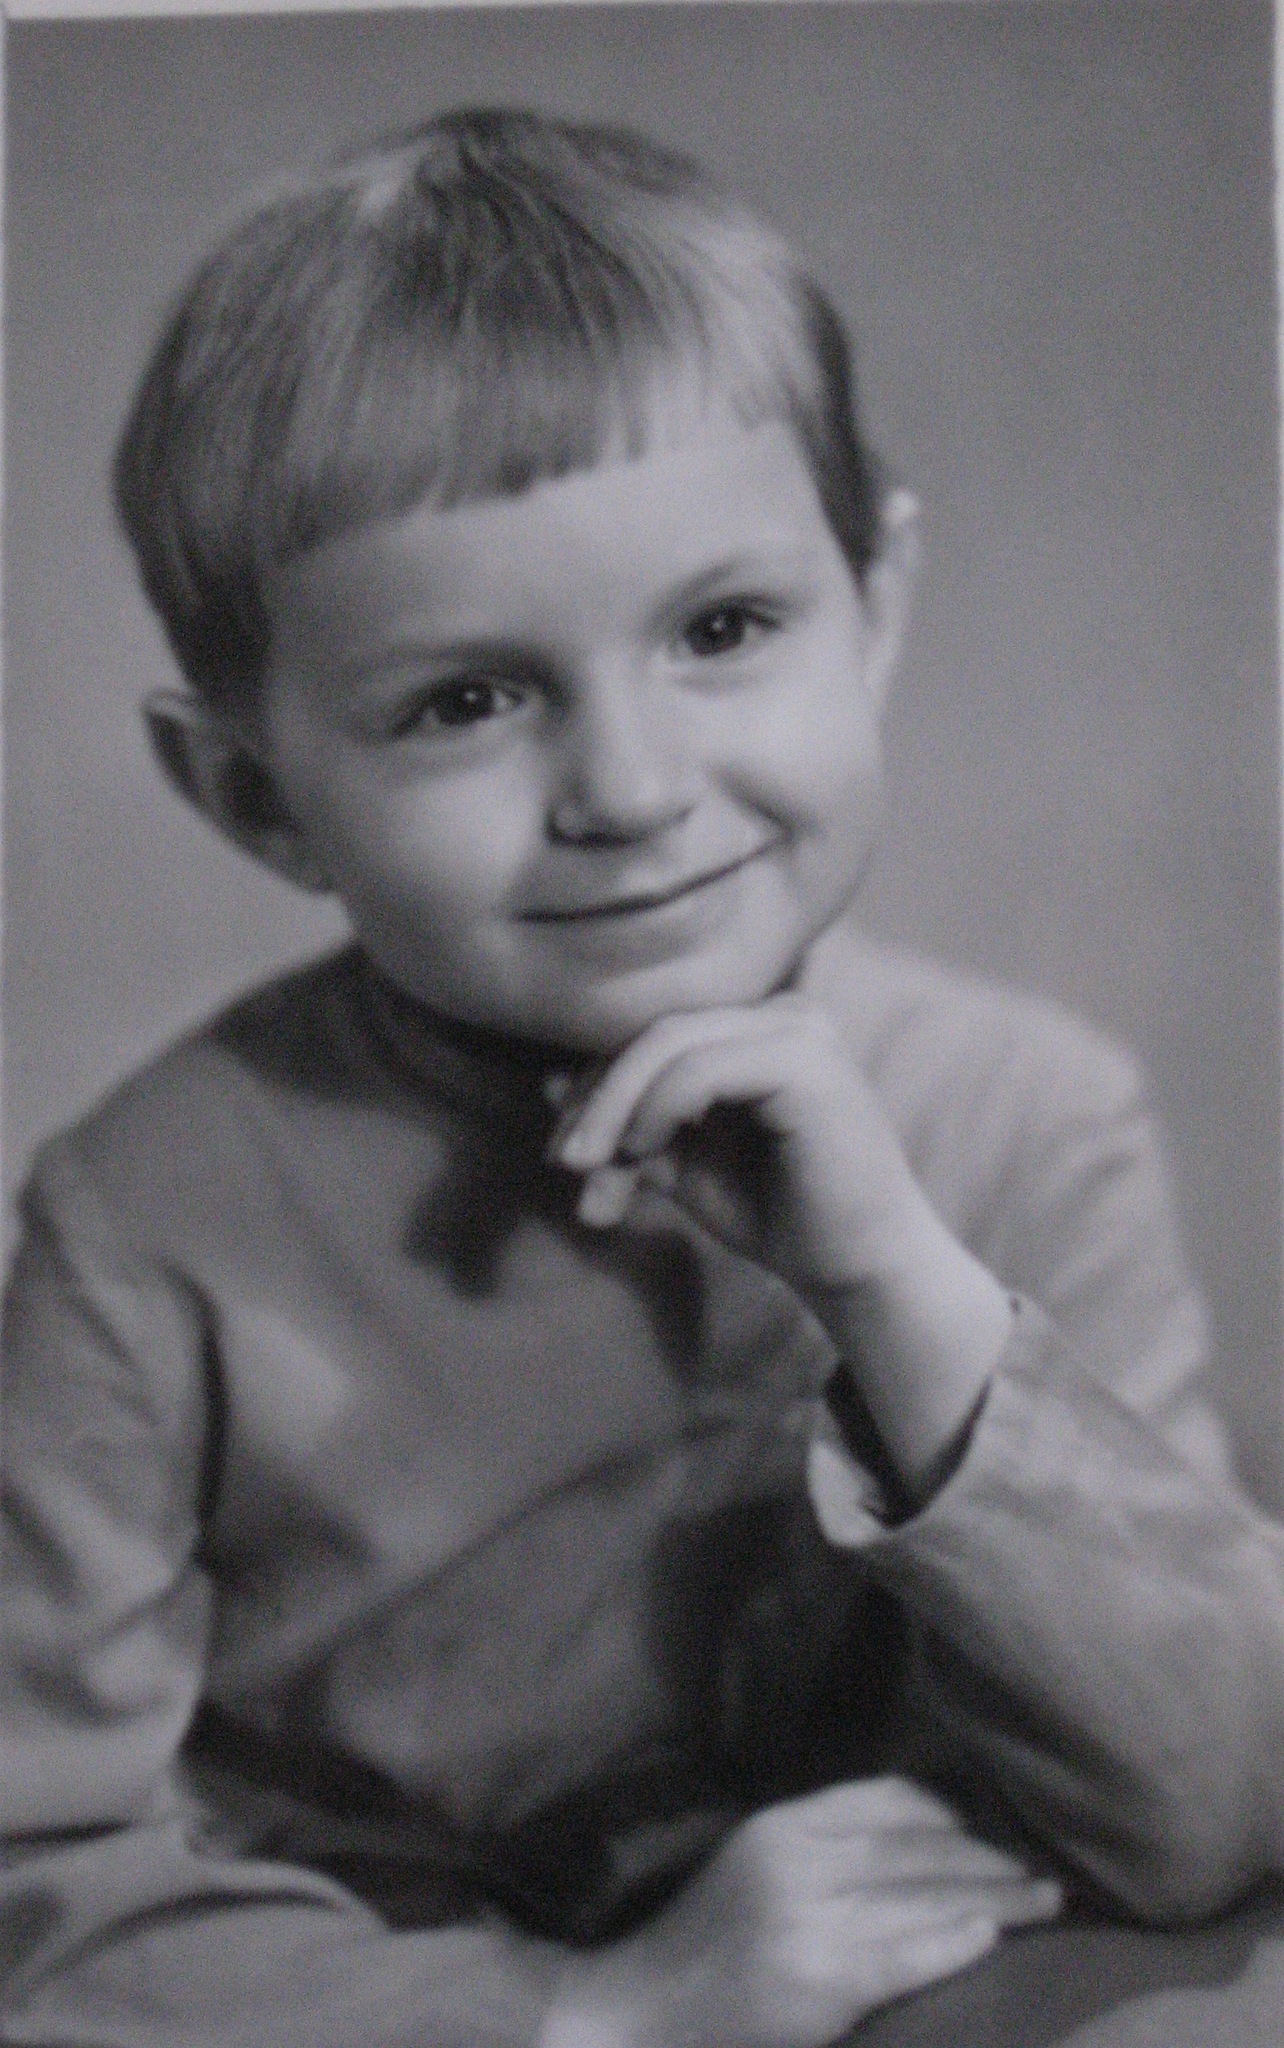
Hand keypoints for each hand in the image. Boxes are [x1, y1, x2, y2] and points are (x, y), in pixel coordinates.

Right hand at [542, 1776, 1062, 2047]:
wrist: (641, 2012)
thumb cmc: (706, 1943)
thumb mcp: (755, 1866)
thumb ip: (823, 1847)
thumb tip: (925, 1840)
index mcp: (781, 1826)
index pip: (884, 1799)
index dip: (951, 1815)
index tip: (994, 1830)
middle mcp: (797, 1860)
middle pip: (916, 1848)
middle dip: (987, 1860)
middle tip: (1043, 1872)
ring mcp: (811, 1920)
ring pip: (922, 1896)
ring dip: (993, 1900)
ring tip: (1041, 1902)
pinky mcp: (823, 1980)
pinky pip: (907, 1953)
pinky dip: (956, 1941)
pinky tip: (991, 1937)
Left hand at [550, 998, 1015, 1488]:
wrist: (858, 1268)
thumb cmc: (780, 1215)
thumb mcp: (684, 1163)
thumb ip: (631, 1124)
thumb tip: (551, 1085)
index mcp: (759, 1027)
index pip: (656, 1035)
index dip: (598, 1087)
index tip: (561, 1154)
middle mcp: (784, 1013)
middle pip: (656, 1032)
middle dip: (598, 1099)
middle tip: (562, 1161)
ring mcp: (799, 1030)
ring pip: (669, 1042)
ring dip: (614, 1108)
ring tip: (588, 1171)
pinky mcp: (805, 1062)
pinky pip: (700, 1069)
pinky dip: (655, 1109)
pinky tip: (641, 1154)